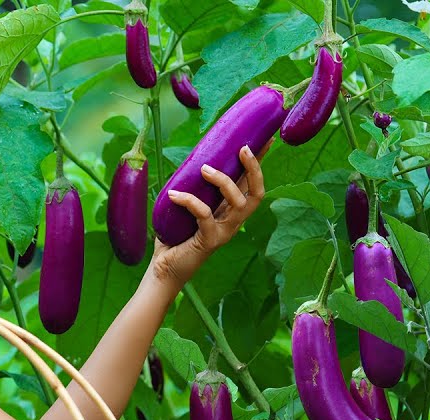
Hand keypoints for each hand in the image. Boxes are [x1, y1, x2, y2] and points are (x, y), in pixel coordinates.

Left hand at [148, 140, 270, 290]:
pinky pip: (205, 215)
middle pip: (256, 194)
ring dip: (224, 181)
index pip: (251, 184)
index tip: (265, 139)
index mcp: (230, 211)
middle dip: (254, 169)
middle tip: (242, 149)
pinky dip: (190, 202)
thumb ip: (193, 188)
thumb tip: (189, 159)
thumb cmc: (174, 237)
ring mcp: (224, 232)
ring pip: (238, 203)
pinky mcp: (209, 241)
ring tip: (204, 168)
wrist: (164, 269)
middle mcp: (233, 221)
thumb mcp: (186, 207)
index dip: (259, 163)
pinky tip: (174, 194)